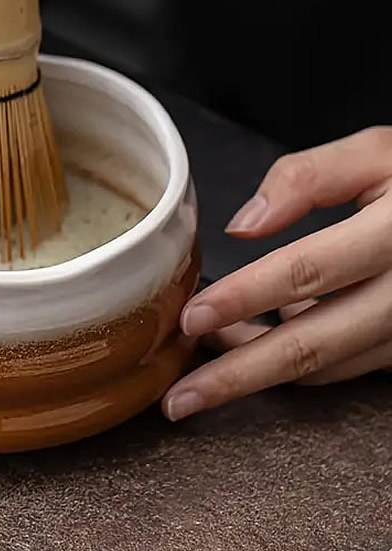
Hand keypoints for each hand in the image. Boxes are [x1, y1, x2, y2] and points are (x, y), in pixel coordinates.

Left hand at [163, 127, 391, 420]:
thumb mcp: (377, 152)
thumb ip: (307, 178)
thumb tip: (242, 226)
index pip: (306, 272)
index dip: (243, 298)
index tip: (190, 319)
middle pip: (313, 344)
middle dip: (239, 376)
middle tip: (180, 398)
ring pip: (325, 363)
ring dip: (259, 370)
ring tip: (201, 370)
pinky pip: (345, 365)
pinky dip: (294, 363)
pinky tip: (252, 347)